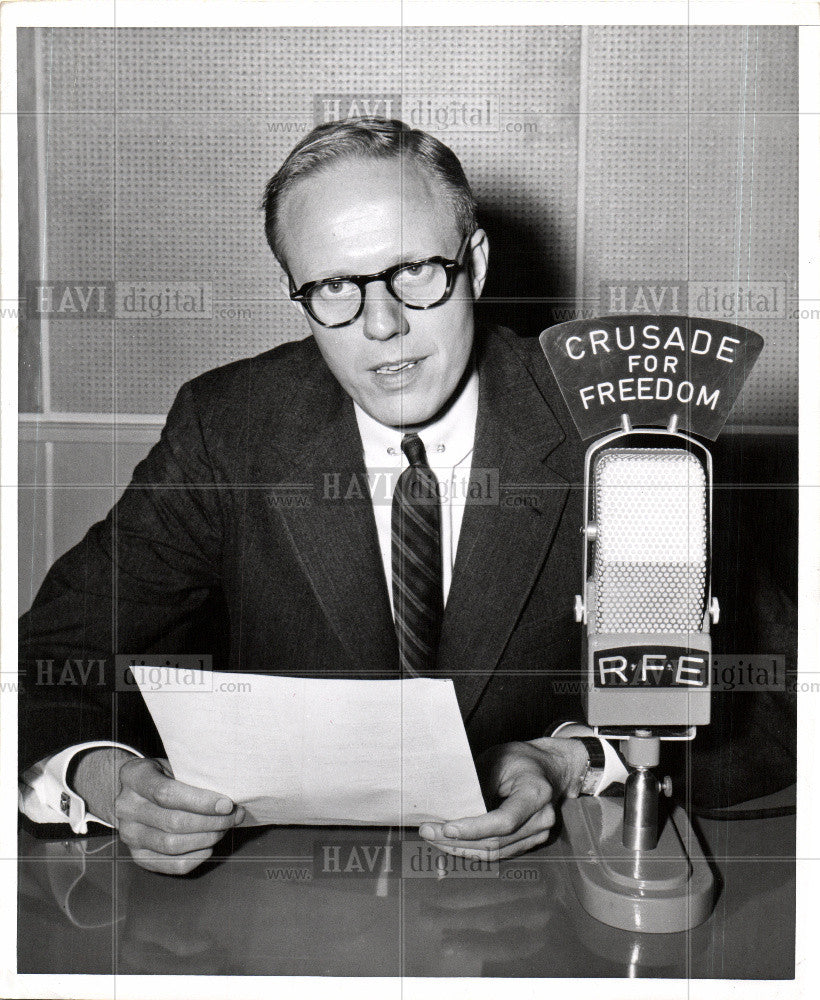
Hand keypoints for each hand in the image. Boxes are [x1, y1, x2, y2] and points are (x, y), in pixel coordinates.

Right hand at [72, 750, 243, 874]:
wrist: (137, 792)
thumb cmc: (165, 775)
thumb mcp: (173, 764)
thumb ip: (194, 777)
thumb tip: (232, 795)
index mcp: (134, 776)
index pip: (167, 793)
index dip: (201, 801)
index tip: (227, 804)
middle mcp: (126, 807)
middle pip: (173, 822)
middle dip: (211, 822)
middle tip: (234, 816)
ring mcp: (128, 834)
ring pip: (172, 845)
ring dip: (206, 839)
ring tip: (224, 828)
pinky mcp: (137, 855)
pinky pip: (169, 864)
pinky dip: (195, 857)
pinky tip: (209, 845)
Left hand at [419, 737, 587, 860]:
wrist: (549, 768)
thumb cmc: (520, 759)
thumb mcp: (497, 759)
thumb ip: (478, 783)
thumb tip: (449, 805)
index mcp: (536, 793)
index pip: (503, 821)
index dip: (473, 828)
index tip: (446, 828)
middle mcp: (541, 819)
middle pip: (496, 841)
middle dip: (458, 841)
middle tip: (428, 832)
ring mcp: (538, 835)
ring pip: (495, 852)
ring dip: (461, 849)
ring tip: (434, 838)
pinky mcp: (529, 842)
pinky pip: (499, 852)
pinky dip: (473, 849)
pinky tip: (453, 842)